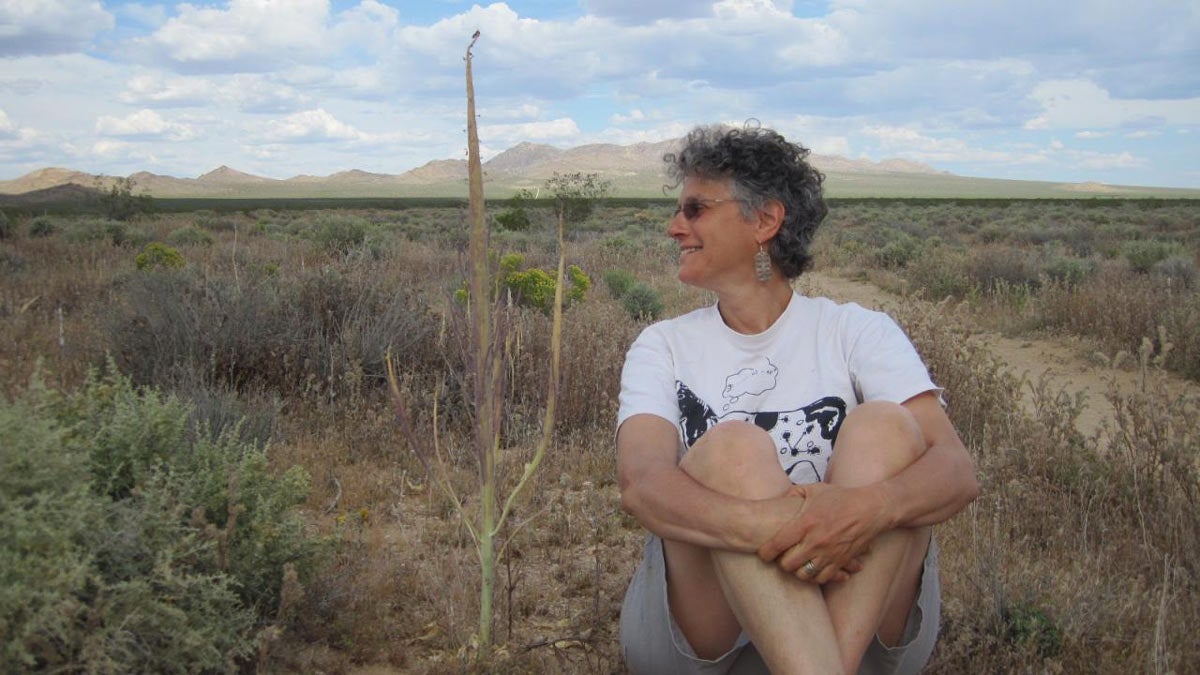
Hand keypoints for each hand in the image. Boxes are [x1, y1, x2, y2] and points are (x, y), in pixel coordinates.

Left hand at [757, 482, 891, 583]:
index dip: (765, 552)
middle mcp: (816, 541)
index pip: (777, 544)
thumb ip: (793, 493)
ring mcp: (830, 554)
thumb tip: (777, 498)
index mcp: (806, 523)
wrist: (871, 509)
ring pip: (804, 575)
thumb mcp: (814, 489)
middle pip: (788, 564)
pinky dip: (814, 577)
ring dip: (797, 571)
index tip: (763, 553)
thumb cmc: (841, 497)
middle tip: (781, 557)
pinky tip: (812, 568)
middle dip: (781, 562)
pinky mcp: (841, 562)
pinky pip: (822, 578)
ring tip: (796, 563)